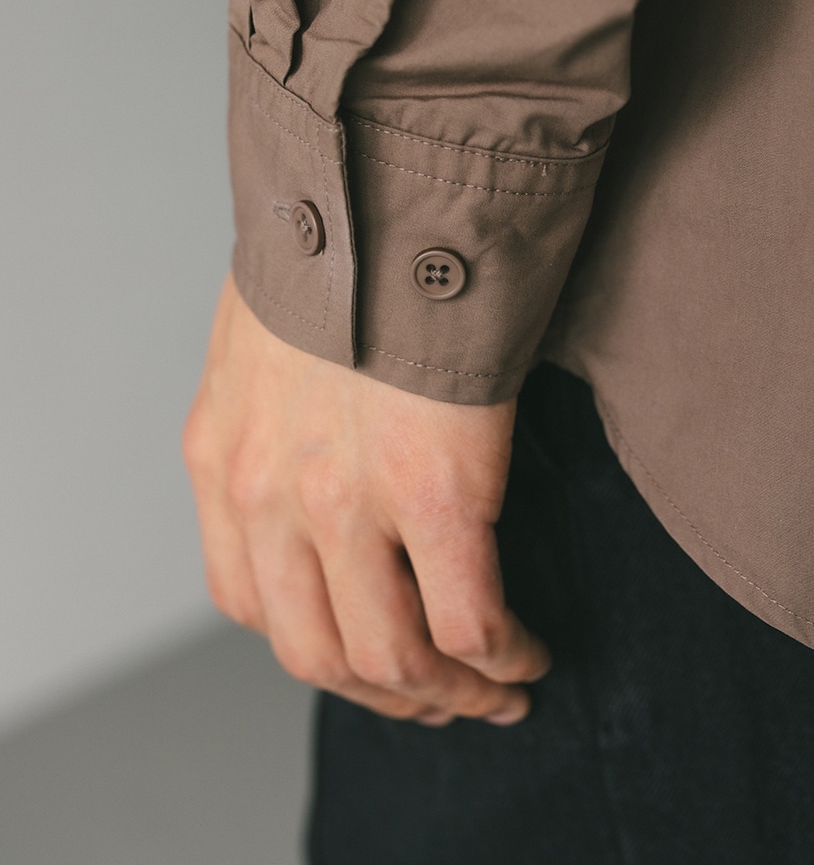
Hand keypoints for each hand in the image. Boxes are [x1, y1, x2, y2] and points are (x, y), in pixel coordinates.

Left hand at [182, 271, 551, 725]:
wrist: (387, 180)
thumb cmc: (340, 240)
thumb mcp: (265, 332)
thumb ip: (276, 411)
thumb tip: (326, 449)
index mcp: (223, 456)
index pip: (246, 600)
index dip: (317, 644)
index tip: (367, 650)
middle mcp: (266, 495)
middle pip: (317, 653)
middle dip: (385, 694)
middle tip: (438, 698)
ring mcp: (344, 503)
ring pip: (390, 660)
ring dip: (447, 694)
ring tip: (493, 688)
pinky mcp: (434, 494)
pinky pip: (469, 625)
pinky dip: (500, 659)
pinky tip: (525, 654)